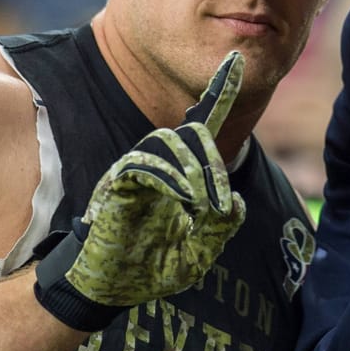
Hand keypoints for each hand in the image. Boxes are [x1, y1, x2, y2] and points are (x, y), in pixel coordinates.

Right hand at [34, 52, 247, 330]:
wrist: (110, 290)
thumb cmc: (150, 269)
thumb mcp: (198, 252)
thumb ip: (220, 226)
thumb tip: (233, 200)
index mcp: (180, 175)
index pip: (203, 127)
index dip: (220, 94)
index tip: (239, 60)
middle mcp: (159, 164)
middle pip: (192, 132)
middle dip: (211, 162)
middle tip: (217, 202)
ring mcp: (136, 169)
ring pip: (169, 141)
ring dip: (193, 169)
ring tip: (200, 202)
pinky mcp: (117, 182)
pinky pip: (144, 163)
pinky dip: (168, 177)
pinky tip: (180, 198)